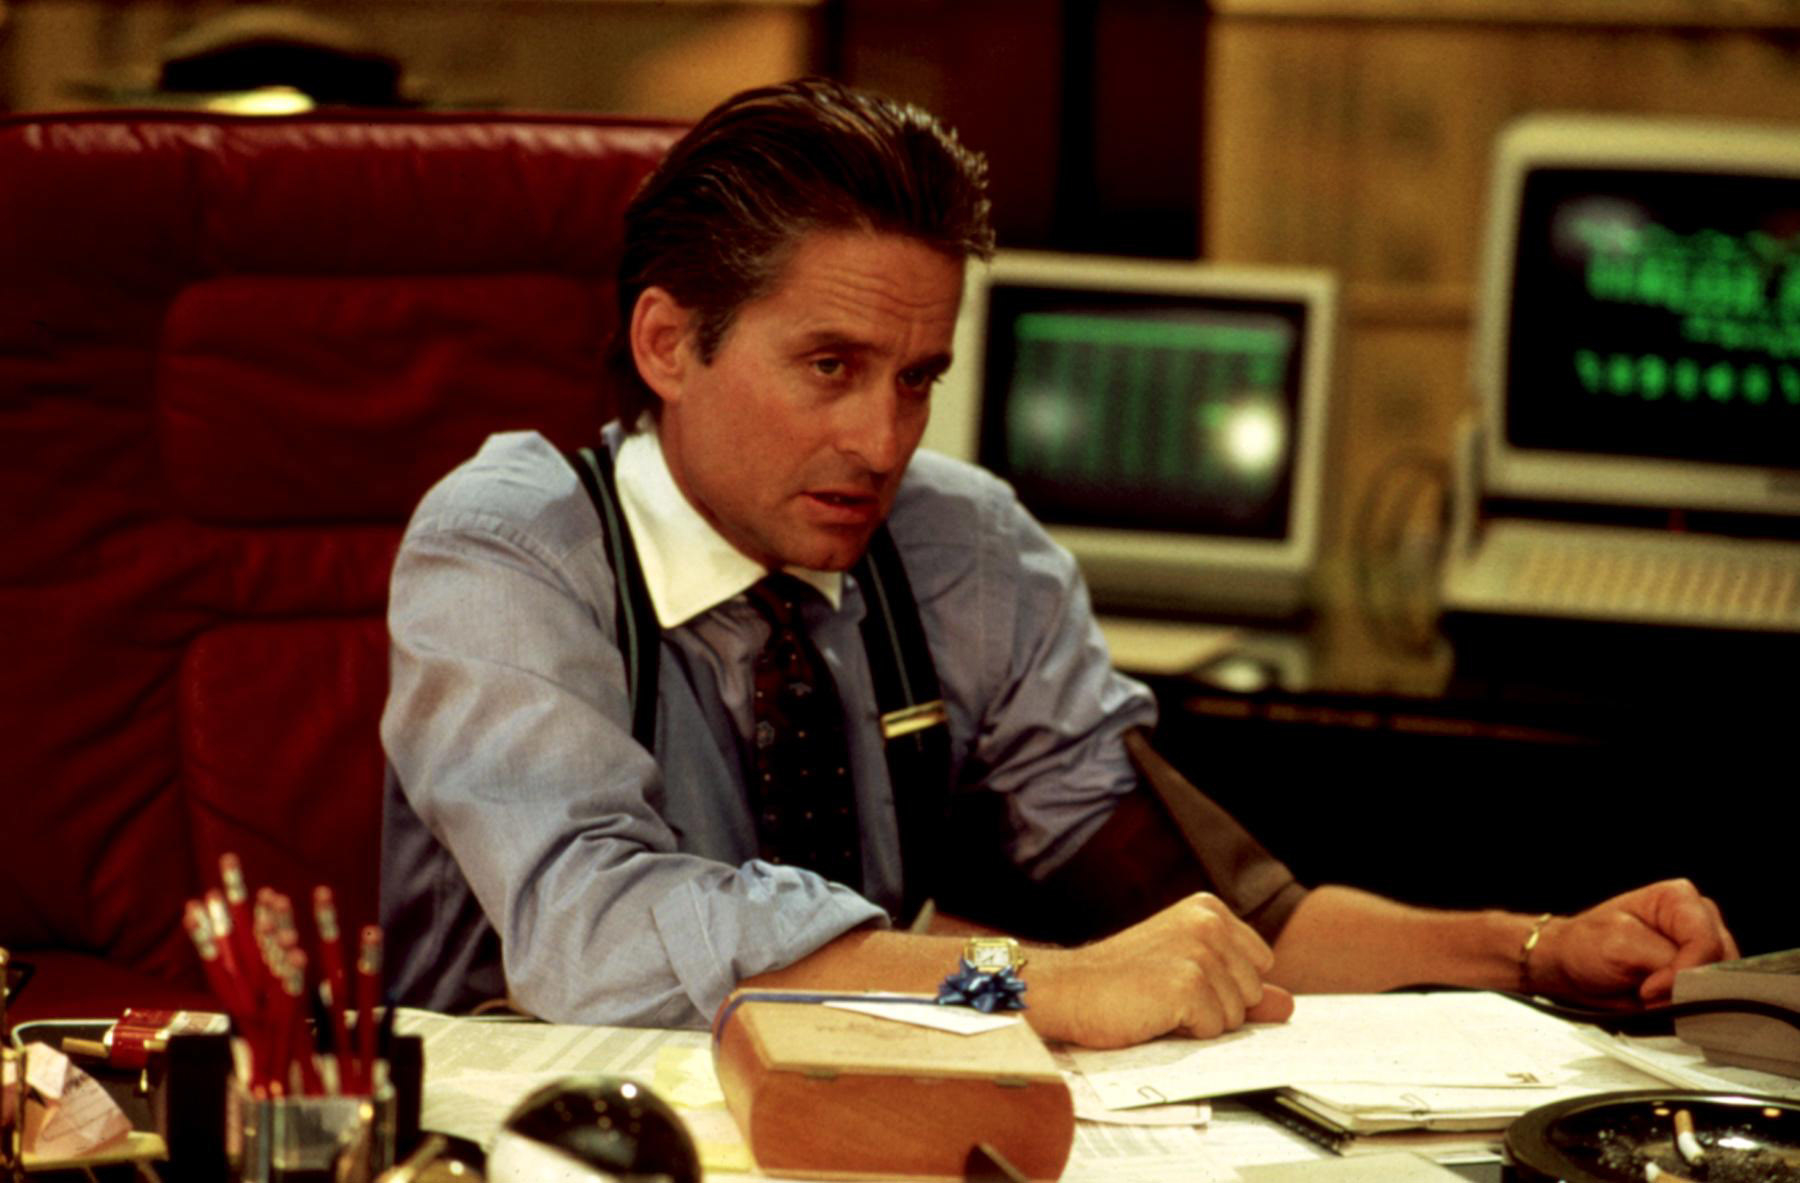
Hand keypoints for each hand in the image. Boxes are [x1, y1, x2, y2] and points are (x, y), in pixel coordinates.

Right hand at [1028, 893, 1294, 1048]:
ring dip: (1198, 1021)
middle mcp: (1209, 923)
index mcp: (1210, 909)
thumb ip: (1241, 986)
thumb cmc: (1122, 982)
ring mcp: (1200, 952)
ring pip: (1236, 1016)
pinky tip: (1152, 1012)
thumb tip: (1287, 1005)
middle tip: (1163, 992)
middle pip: (1253, 992)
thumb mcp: (1187, 974)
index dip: (1224, 986)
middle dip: (1216, 1006)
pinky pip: (1214, 1030)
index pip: (1261, 965)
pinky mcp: (1188, 984)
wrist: (1069, 989)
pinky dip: (1185, 1033)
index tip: (1178, 978)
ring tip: (1156, 1002)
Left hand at [1530, 878, 1738, 1003]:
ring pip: (1720, 984)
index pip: (1705, 941)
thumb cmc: (1587, 945)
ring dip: (1686, 999)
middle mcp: (1698, 919)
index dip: (1682, 972)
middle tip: (1647, 993)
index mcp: (1679, 899)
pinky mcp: (1699, 975)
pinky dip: (1687, 1006)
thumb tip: (1692, 985)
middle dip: (1685, 987)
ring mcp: (1701, 948)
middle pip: (1719, 963)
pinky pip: (1712, 997)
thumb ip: (1663, 960)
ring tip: (1649, 995)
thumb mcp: (1619, 944)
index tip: (1649, 988)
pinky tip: (1661, 1002)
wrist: (1571, 966)